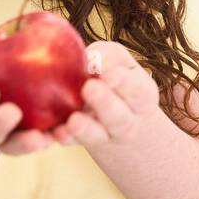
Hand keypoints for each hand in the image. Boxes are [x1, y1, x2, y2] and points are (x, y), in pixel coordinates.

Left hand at [0, 41, 163, 154]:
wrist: (121, 122)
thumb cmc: (117, 79)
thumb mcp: (121, 64)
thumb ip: (107, 56)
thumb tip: (89, 58)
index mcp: (142, 96)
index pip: (138, 91)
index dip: (124, 83)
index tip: (107, 74)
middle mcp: (127, 119)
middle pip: (119, 117)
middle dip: (104, 103)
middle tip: (89, 88)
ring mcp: (106, 135)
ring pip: (97, 135)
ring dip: (85, 129)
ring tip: (74, 120)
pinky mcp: (83, 142)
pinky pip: (73, 143)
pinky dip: (65, 138)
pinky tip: (57, 132)